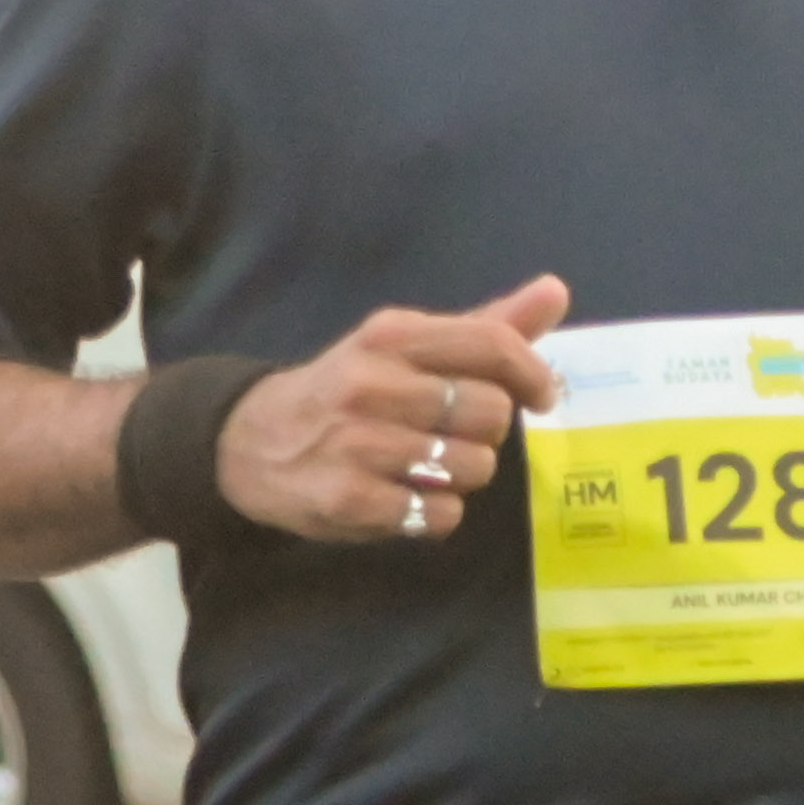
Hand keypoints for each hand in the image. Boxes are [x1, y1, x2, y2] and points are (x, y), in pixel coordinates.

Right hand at [221, 276, 568, 543]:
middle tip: (456, 433)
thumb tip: (555, 291)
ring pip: (474, 466)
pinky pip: (441, 514)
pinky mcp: (348, 499)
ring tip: (427, 465)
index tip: (540, 396)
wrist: (248, 441)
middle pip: (492, 412)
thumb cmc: (349, 389)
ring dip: (464, 473)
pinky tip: (407, 496)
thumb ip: (484, 327)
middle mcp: (371, 383)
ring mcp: (357, 443)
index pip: (493, 345)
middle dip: (488, 431)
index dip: (533, 374)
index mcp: (391, 336)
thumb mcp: (405, 346)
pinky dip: (437, 512)